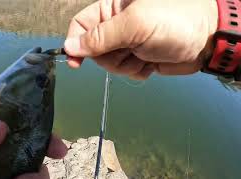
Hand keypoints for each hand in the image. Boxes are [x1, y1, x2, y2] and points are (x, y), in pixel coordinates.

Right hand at [64, 0, 217, 79]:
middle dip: (110, 57)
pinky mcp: (137, 58)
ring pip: (109, 64)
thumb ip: (100, 37)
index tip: (76, 62)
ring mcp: (127, 44)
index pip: (81, 25)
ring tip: (144, 55)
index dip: (75, 43)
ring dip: (126, 65)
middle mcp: (117, 26)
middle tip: (128, 51)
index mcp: (112, 10)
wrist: (205, 41)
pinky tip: (150, 62)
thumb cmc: (174, 23)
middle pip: (94, 50)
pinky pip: (125, 72)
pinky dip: (137, 71)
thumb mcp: (134, 25)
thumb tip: (70, 46)